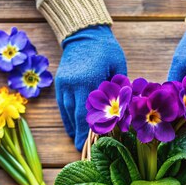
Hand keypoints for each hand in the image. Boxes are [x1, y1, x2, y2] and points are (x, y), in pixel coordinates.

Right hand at [56, 25, 126, 150]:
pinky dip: (68, 118)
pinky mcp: (59, 84)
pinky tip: (72, 128)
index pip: (87, 113)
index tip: (90, 147)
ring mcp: (64, 85)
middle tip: (83, 151)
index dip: (88, 133)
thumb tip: (126, 112)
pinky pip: (63, 106)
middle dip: (79, 135)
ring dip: (73, 128)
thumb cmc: (107, 49)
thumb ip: (120, 89)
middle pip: (75, 117)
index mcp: (89, 81)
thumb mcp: (119, 67)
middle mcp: (73, 85)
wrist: (84, 32)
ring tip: (78, 143)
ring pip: (67, 113)